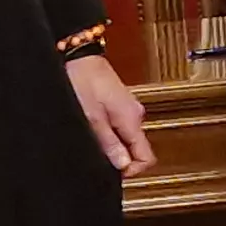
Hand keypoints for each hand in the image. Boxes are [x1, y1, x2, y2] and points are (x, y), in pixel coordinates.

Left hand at [68, 52, 151, 174]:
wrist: (78, 54)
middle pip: (136, 148)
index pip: (147, 157)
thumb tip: (123, 165)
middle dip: (119, 156)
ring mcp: (128, 108)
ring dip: (112, 142)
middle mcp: (135, 114)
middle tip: (96, 151)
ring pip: (126, 137)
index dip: (132, 169)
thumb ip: (108, 142)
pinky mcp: (119, 103)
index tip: (113, 171)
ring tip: (91, 134)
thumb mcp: (91, 117)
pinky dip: (108, 130)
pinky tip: (92, 123)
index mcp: (132, 119)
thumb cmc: (83, 80)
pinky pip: (119, 125)